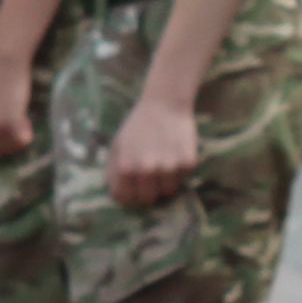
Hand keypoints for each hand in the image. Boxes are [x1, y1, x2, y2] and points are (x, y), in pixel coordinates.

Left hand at [106, 91, 198, 210]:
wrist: (165, 103)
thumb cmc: (137, 125)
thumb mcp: (118, 145)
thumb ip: (114, 171)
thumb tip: (118, 196)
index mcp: (126, 168)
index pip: (126, 199)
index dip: (129, 192)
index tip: (133, 185)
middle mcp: (147, 171)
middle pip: (148, 199)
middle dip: (147, 190)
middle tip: (150, 176)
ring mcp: (169, 168)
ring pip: (167, 191)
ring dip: (165, 181)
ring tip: (163, 162)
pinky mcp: (187, 163)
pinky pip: (182, 179)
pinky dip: (179, 171)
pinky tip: (174, 153)